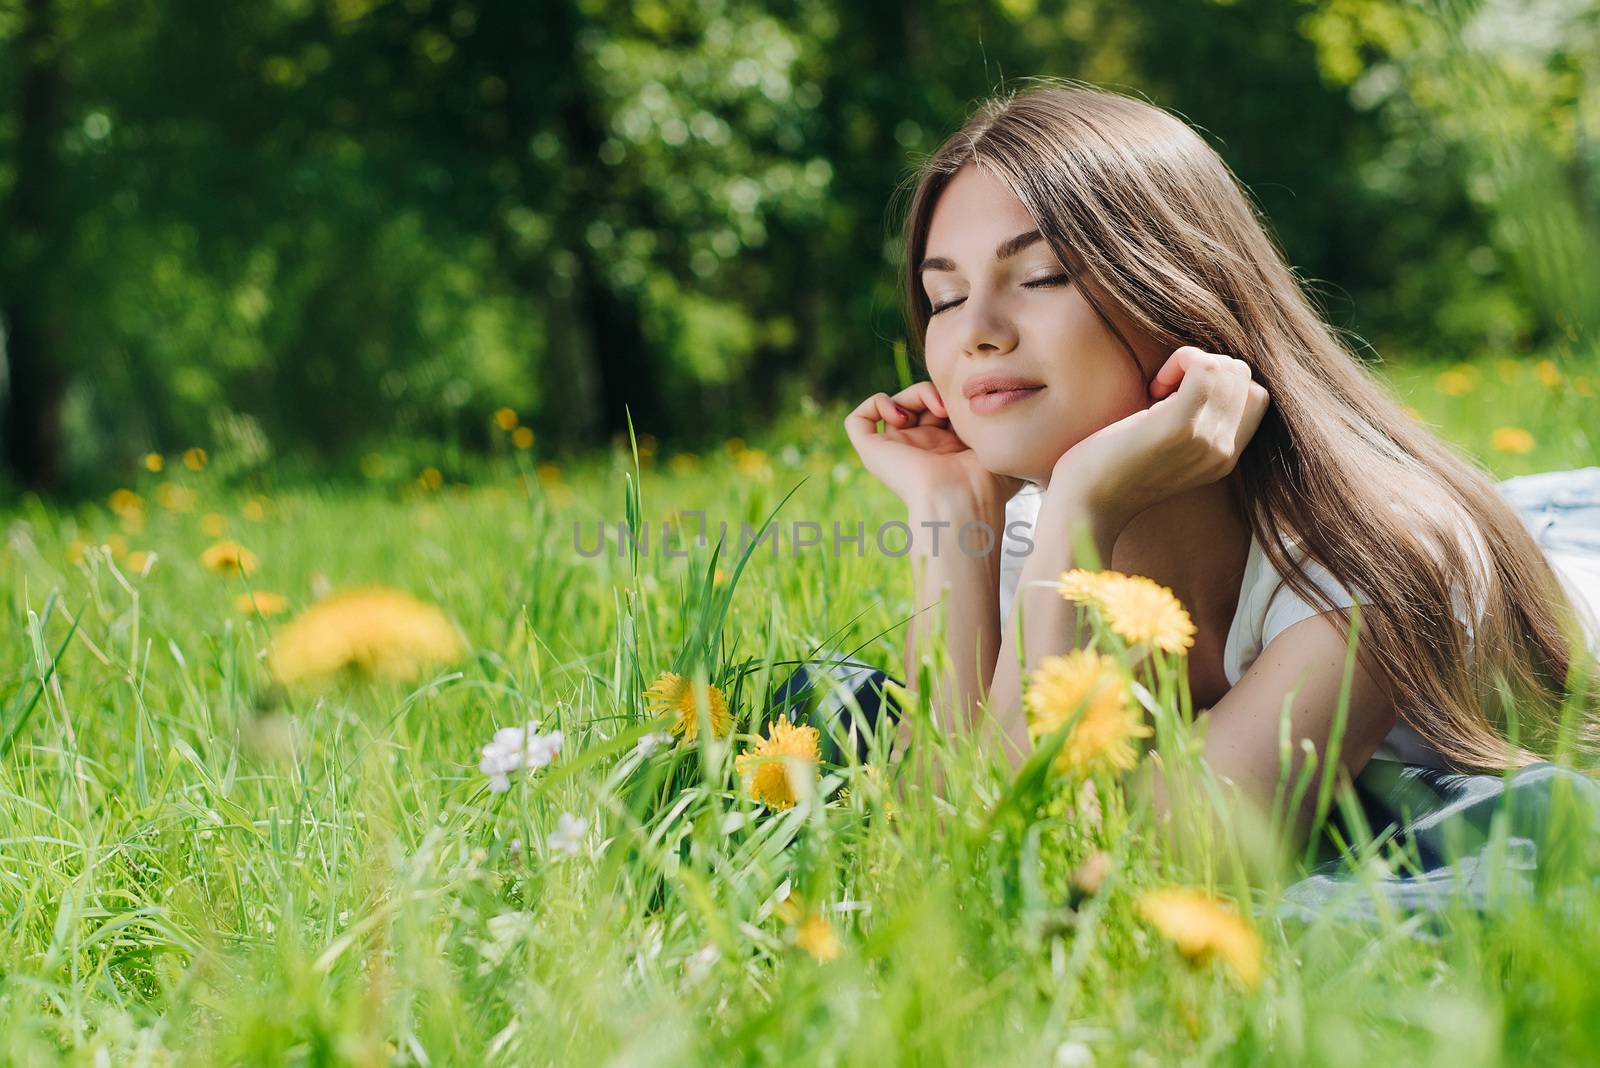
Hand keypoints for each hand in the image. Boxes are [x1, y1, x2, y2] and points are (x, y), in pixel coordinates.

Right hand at [845, 381, 1023, 508]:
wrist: (961, 500)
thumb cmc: (987, 482)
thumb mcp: (1001, 447)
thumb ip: (1001, 428)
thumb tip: (1007, 407)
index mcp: (946, 450)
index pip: (940, 409)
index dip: (952, 397)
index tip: (970, 402)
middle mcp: (919, 450)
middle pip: (916, 403)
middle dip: (933, 392)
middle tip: (948, 404)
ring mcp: (895, 450)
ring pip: (892, 406)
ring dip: (911, 394)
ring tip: (933, 406)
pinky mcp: (873, 452)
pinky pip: (858, 420)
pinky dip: (876, 403)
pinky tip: (900, 413)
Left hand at [1050, 346, 1269, 526]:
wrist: (1085, 508)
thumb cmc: (1107, 471)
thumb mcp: (1165, 450)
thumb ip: (1191, 424)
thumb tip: (1194, 374)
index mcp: (1223, 457)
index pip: (1255, 396)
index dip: (1219, 383)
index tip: (1176, 398)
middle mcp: (1223, 451)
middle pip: (1243, 376)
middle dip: (1204, 367)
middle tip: (1162, 391)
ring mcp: (1206, 439)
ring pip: (1229, 368)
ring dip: (1191, 362)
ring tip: (1157, 391)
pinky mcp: (1180, 427)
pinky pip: (1205, 367)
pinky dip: (1181, 361)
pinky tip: (1153, 388)